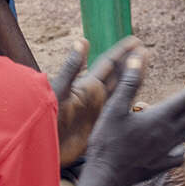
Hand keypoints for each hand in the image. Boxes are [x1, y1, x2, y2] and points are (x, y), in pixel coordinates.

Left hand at [49, 37, 141, 168]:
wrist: (39, 145)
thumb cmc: (44, 116)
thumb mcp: (59, 90)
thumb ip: (71, 68)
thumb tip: (82, 40)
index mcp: (85, 85)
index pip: (107, 64)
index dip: (121, 52)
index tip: (135, 41)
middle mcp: (92, 96)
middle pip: (116, 75)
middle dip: (130, 63)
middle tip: (145, 50)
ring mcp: (96, 111)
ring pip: (119, 92)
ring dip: (130, 80)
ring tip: (143, 69)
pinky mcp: (97, 127)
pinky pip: (117, 113)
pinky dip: (127, 106)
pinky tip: (138, 103)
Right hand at [86, 74, 184, 185]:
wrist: (105, 176)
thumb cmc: (107, 141)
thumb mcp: (114, 107)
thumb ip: (129, 82)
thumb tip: (139, 57)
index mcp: (159, 118)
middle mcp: (167, 134)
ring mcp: (166, 151)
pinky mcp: (161, 164)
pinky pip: (179, 153)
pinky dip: (184, 145)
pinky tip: (183, 145)